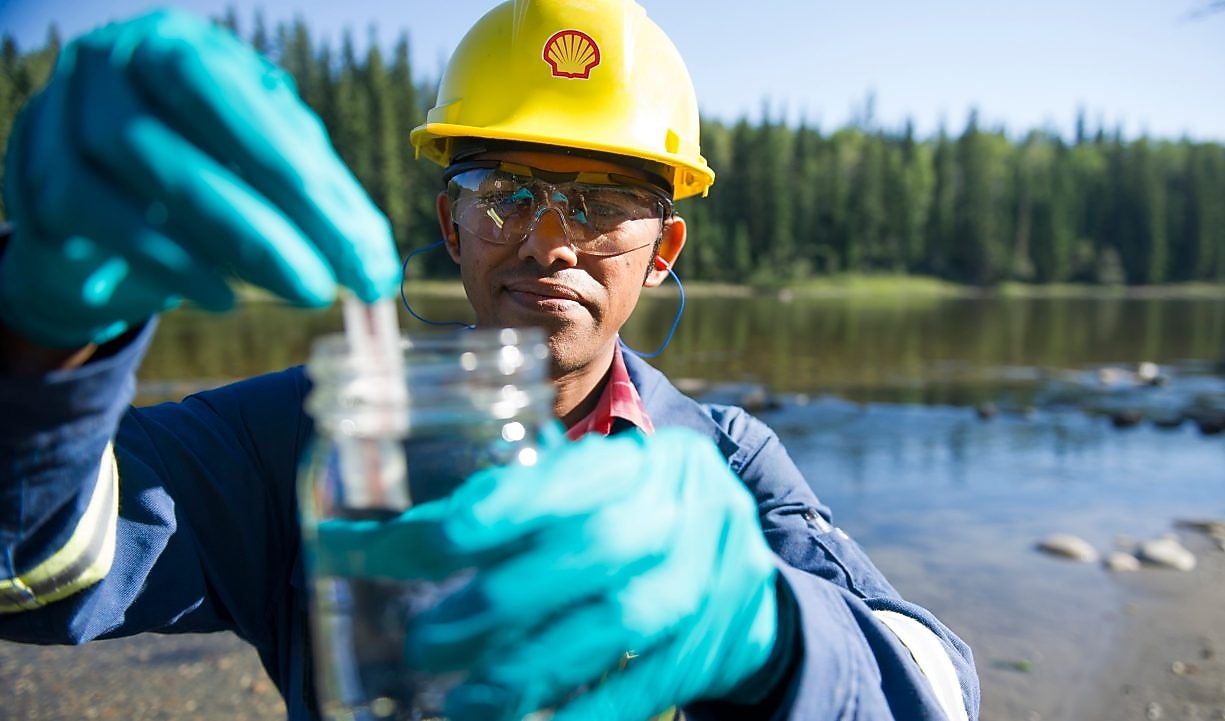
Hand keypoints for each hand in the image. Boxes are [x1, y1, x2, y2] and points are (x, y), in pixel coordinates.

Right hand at [0, 9, 399, 347]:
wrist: (96, 215)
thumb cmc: (201, 177)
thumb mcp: (268, 174)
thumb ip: (325, 206)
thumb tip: (378, 272)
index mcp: (189, 47)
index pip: (257, 108)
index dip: (313, 184)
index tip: (364, 254)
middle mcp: (121, 61)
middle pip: (190, 126)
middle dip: (263, 217)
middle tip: (323, 284)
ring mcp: (65, 108)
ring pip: (131, 166)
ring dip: (216, 240)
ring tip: (279, 293)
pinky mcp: (33, 168)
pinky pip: (88, 213)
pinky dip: (161, 260)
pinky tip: (218, 296)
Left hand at [318, 427, 782, 720]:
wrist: (743, 584)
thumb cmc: (632, 529)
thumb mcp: (589, 500)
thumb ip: (503, 512)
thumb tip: (355, 541)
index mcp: (645, 461)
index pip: (573, 476)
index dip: (506, 507)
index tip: (431, 541)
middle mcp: (686, 509)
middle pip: (600, 548)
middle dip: (504, 598)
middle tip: (425, 641)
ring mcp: (709, 579)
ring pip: (624, 621)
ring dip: (534, 666)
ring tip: (464, 702)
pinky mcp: (715, 646)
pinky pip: (651, 685)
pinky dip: (589, 713)